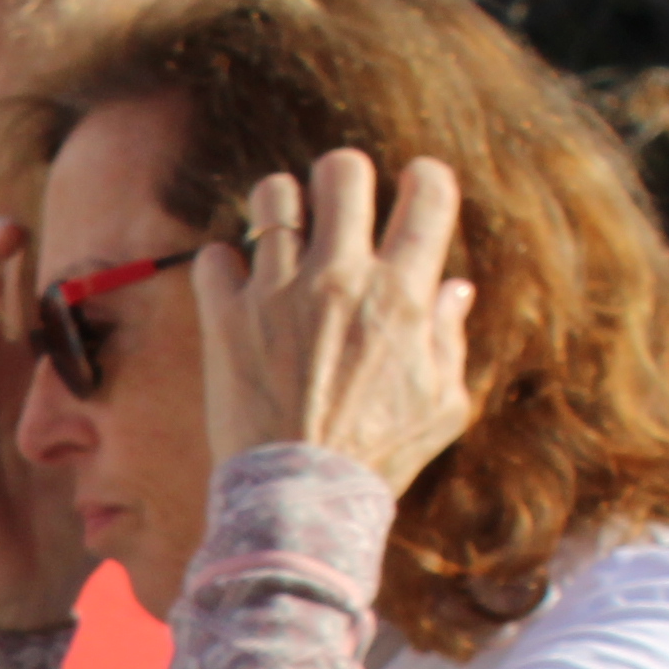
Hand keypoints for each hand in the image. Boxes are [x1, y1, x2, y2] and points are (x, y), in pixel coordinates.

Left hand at [196, 150, 477, 494]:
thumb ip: (451, 339)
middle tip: (339, 201)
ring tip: (284, 230)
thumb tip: (453, 288)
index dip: (425, 177)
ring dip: (281, 205)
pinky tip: (237, 284)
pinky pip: (215, 256)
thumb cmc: (379, 457)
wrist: (301, 497)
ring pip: (273, 197)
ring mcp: (278, 294)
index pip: (428, 193)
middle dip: (344, 174)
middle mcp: (341, 280)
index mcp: (402, 294)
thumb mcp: (442, 405)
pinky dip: (224, 264)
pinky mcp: (226, 318)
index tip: (413, 185)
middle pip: (343, 171)